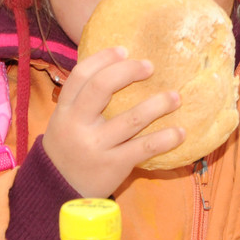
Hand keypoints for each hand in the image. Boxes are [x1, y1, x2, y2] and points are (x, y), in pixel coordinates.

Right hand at [42, 46, 183, 197]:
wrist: (59, 189)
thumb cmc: (68, 147)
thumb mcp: (64, 120)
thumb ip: (82, 100)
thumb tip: (115, 69)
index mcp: (64, 109)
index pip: (81, 75)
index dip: (103, 59)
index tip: (124, 50)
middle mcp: (77, 124)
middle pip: (101, 88)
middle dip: (128, 72)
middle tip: (150, 67)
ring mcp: (96, 145)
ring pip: (131, 119)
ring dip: (158, 105)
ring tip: (175, 97)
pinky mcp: (113, 165)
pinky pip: (144, 148)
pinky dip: (165, 138)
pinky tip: (180, 132)